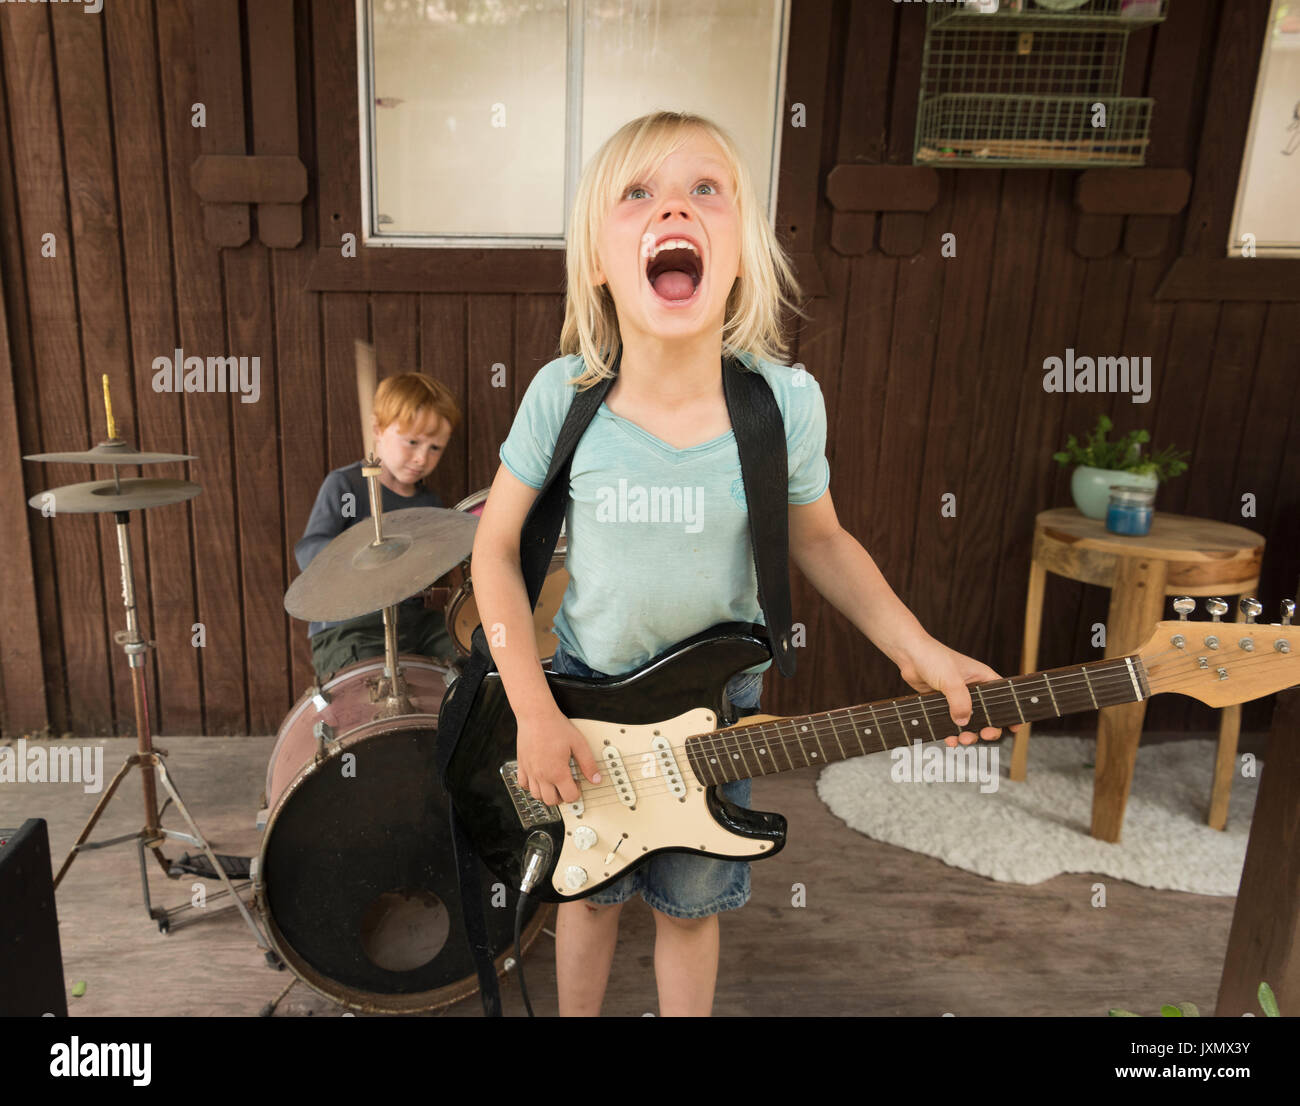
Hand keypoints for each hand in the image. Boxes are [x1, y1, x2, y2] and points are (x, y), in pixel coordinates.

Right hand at [515, 709, 601, 805]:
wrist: (536, 715)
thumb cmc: (555, 727)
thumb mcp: (579, 744)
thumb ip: (588, 764)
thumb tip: (595, 778)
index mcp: (557, 772)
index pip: (569, 796)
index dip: (577, 793)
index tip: (578, 784)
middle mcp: (542, 775)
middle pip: (552, 801)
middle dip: (562, 797)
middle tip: (567, 785)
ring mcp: (530, 771)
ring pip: (537, 796)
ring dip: (547, 794)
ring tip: (554, 783)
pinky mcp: (521, 765)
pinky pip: (523, 784)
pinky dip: (531, 786)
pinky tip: (539, 778)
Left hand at [894, 636, 1022, 746]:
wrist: (909, 655)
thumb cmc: (933, 657)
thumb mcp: (951, 680)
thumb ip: (960, 702)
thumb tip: (964, 722)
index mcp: (983, 679)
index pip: (1004, 697)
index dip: (1010, 712)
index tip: (1013, 727)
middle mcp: (974, 689)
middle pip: (988, 715)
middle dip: (987, 728)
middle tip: (984, 735)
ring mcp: (958, 698)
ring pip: (969, 722)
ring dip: (968, 734)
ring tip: (962, 740)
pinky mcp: (943, 704)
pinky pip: (951, 723)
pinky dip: (952, 733)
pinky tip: (949, 739)